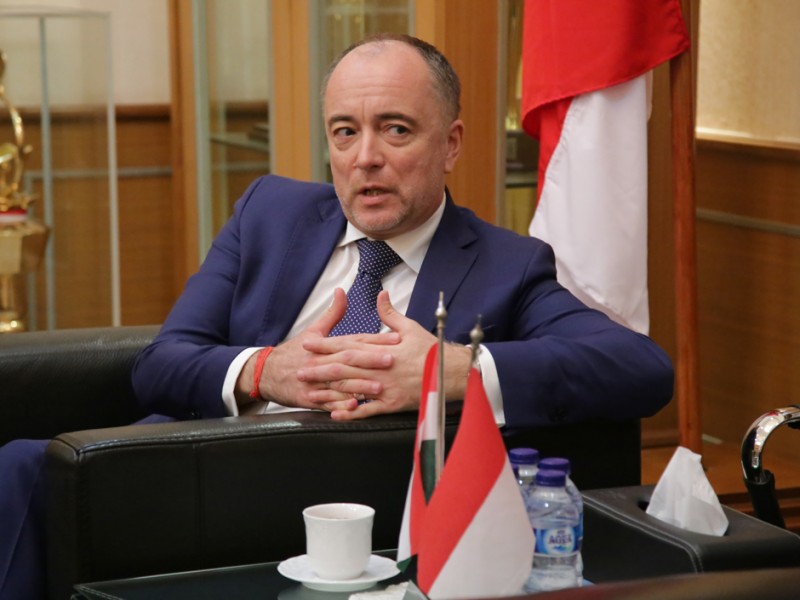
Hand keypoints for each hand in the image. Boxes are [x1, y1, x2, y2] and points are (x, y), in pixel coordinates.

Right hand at [235, 288, 398, 409]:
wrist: (266, 372)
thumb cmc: (294, 352)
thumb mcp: (313, 331)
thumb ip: (332, 314)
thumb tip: (342, 292)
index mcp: (325, 344)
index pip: (354, 340)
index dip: (375, 339)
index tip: (395, 339)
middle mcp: (320, 361)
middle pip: (348, 359)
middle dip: (371, 360)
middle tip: (392, 360)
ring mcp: (314, 380)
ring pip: (339, 382)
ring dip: (359, 385)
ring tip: (379, 387)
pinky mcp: (308, 398)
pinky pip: (326, 403)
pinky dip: (340, 405)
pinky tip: (354, 406)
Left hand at [299, 291, 471, 419]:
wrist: (452, 372)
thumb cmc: (431, 350)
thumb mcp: (411, 327)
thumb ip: (391, 314)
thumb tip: (381, 295)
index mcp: (383, 348)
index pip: (349, 344)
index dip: (327, 344)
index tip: (309, 343)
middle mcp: (381, 367)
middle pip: (345, 366)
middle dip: (321, 367)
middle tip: (300, 369)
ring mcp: (386, 387)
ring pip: (353, 387)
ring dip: (330, 389)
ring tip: (310, 390)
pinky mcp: (393, 404)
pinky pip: (369, 410)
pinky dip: (351, 412)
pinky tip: (335, 413)